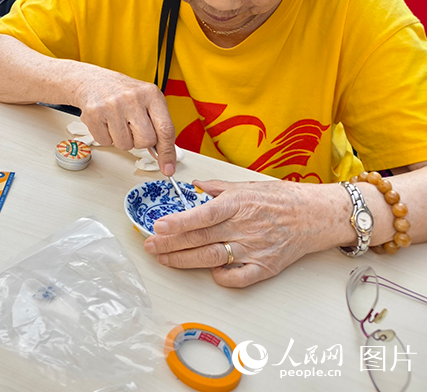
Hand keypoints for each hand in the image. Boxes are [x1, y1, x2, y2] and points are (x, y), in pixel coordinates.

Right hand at [72, 65, 176, 173]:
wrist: (93, 81)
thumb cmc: (123, 94)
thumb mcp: (146, 102)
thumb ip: (158, 126)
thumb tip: (165, 158)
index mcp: (151, 94)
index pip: (165, 129)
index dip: (168, 152)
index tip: (168, 168)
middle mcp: (132, 98)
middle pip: (145, 141)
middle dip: (139, 141)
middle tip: (132, 127)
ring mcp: (112, 105)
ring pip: (125, 145)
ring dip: (122, 139)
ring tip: (117, 122)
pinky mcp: (94, 113)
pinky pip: (106, 142)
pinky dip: (106, 137)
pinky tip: (106, 122)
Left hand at [143, 179, 330, 286]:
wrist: (314, 216)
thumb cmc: (280, 199)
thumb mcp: (246, 185)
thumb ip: (217, 188)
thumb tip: (194, 187)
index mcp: (238, 204)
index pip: (202, 215)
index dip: (178, 222)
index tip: (157, 227)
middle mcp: (244, 227)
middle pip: (200, 239)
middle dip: (170, 244)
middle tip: (150, 246)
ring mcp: (254, 249)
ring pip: (211, 259)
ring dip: (184, 261)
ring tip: (164, 259)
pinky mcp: (264, 267)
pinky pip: (237, 278)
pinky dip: (220, 277)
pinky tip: (207, 271)